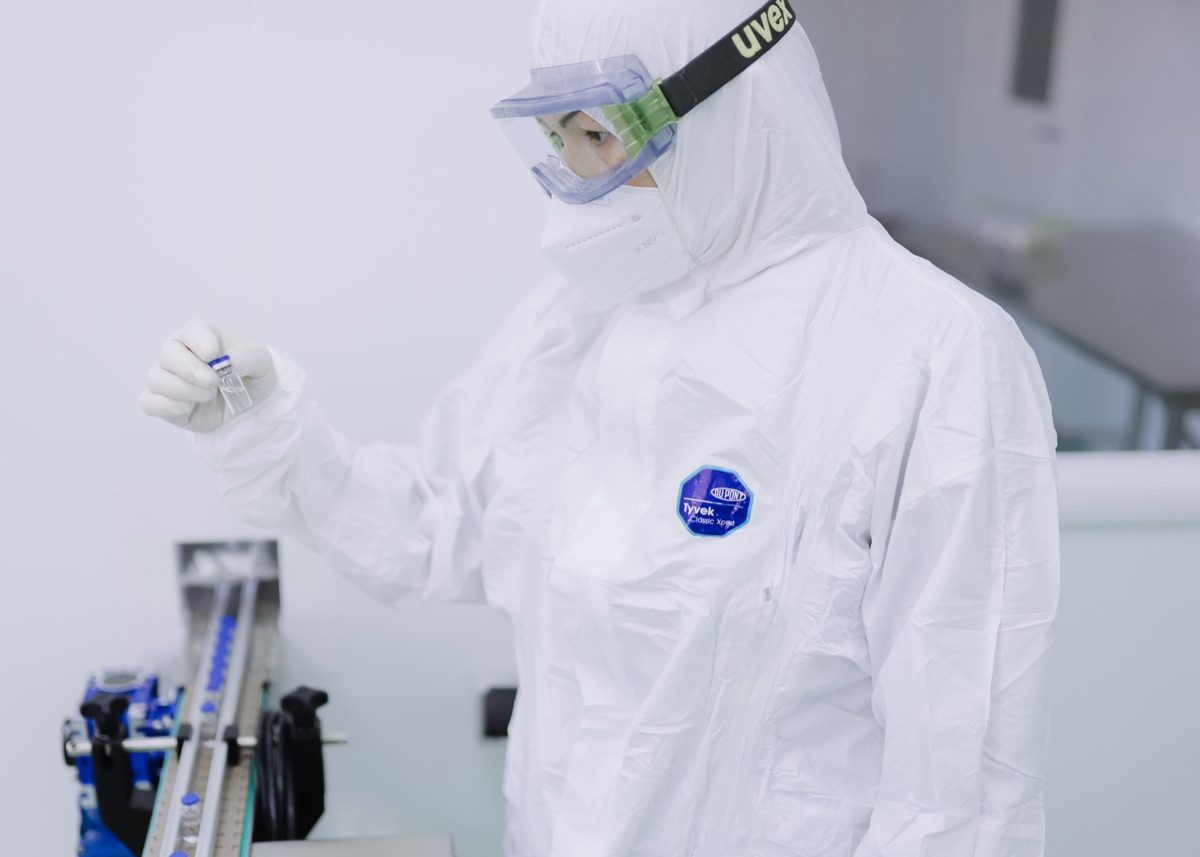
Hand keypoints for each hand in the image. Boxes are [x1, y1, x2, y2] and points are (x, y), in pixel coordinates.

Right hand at [139, 320, 277, 432]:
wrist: (249, 407)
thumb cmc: (250, 376)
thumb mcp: (262, 362)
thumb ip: (249, 357)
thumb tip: (229, 362)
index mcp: (202, 337)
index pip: (193, 330)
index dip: (200, 341)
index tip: (213, 355)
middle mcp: (180, 353)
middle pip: (167, 352)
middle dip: (189, 369)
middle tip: (212, 382)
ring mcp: (168, 378)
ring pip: (156, 378)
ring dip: (184, 390)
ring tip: (209, 396)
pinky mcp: (163, 403)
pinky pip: (149, 402)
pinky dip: (167, 406)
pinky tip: (188, 408)